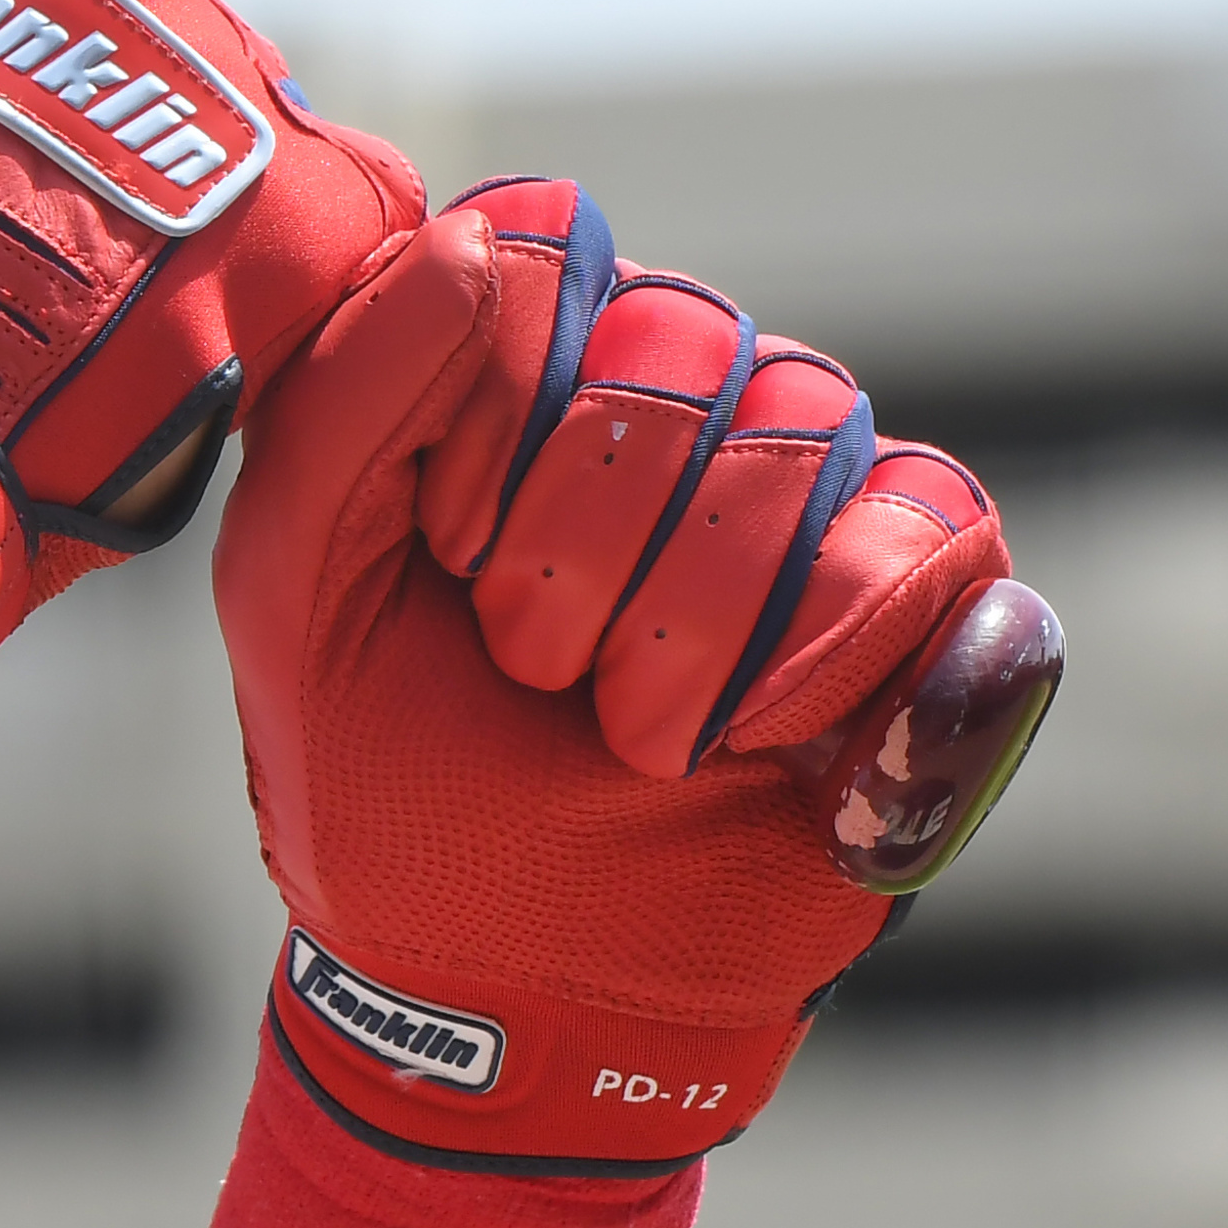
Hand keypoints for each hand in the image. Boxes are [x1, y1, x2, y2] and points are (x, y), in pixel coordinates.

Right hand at [0, 0, 422, 724]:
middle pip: (123, 19)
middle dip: (84, 127)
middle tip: (10, 259)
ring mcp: (203, 67)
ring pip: (221, 114)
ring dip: (178, 200)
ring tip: (90, 323)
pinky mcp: (295, 196)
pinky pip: (332, 201)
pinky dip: (280, 268)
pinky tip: (198, 338)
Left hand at [217, 176, 1008, 1170]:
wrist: (511, 985)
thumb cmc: (388, 780)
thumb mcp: (296, 590)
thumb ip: (343, 398)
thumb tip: (485, 243)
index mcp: (517, 357)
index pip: (541, 247)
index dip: (494, 410)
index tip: (447, 554)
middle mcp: (673, 386)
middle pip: (680, 341)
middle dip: (581, 549)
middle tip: (539, 672)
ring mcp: (810, 479)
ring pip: (804, 428)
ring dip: (688, 628)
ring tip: (632, 733)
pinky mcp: (931, 587)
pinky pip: (930, 529)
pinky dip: (828, 658)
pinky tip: (760, 743)